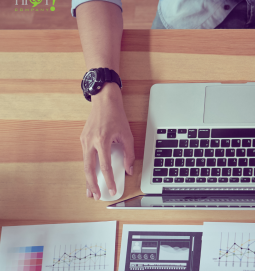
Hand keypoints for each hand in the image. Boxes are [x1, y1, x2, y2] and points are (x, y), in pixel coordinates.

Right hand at [80, 82, 134, 199]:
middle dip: (92, 185)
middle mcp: (90, 142)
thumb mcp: (127, 134)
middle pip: (89, 169)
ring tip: (90, 190)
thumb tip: (128, 169)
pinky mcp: (83, 139)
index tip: (111, 190)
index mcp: (102, 140)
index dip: (109, 181)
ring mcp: (84, 140)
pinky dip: (87, 168)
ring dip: (87, 178)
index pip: (105, 166)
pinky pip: (85, 157)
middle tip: (96, 196)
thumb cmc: (116, 115)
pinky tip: (90, 174)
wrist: (104, 100)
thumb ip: (129, 154)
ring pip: (84, 164)